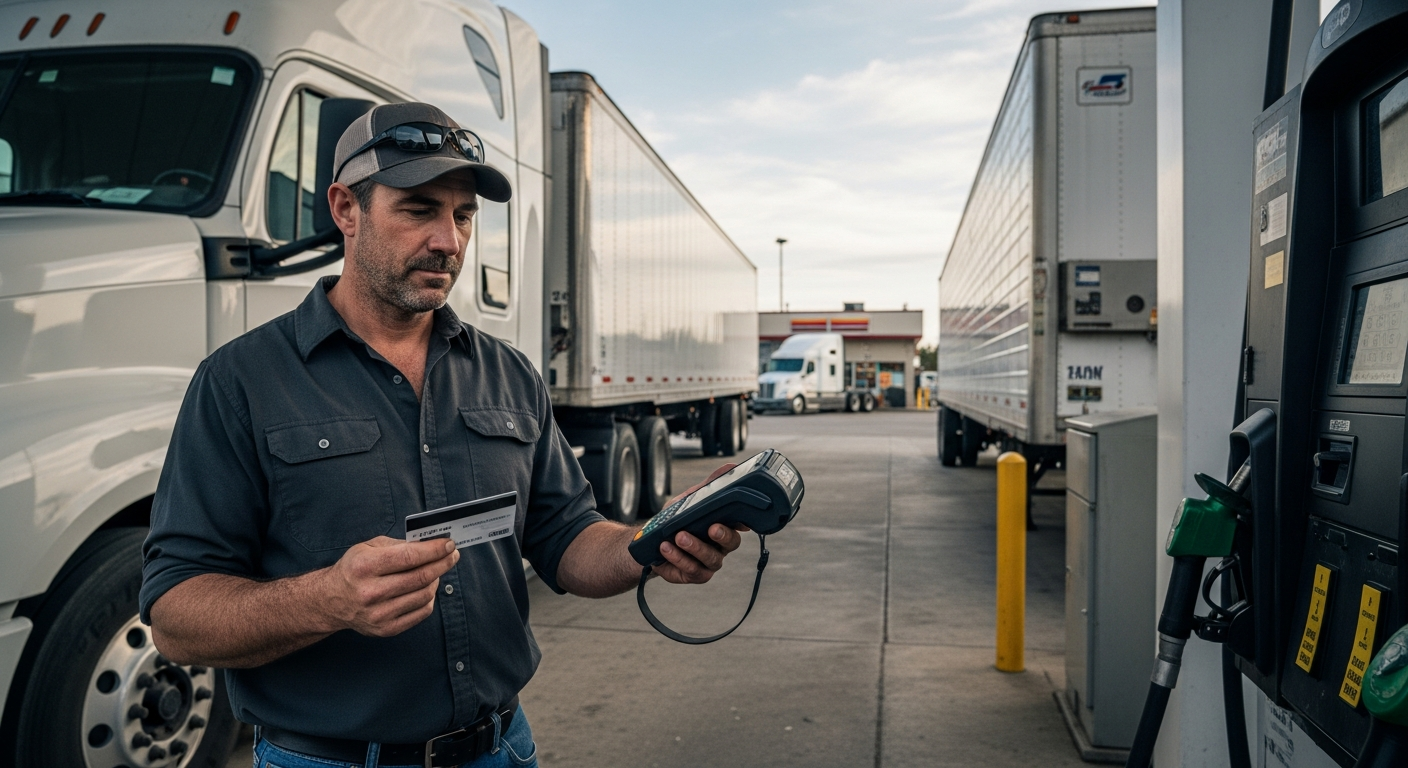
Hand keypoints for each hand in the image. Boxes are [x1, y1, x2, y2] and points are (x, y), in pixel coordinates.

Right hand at [318, 536, 459, 636]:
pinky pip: (421, 612)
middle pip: (420, 577)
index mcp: (365, 566)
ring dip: (436, 580)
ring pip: (424, 595)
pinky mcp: (386, 629)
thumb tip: (432, 544)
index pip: (410, 557)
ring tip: (436, 570)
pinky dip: (429, 598)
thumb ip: (399, 545)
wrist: (331, 601)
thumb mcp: (368, 547)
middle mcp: (371, 592)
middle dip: (443, 563)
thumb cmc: (354, 569)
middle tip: (452, 555)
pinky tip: (427, 588)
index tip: (449, 544)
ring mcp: (379, 614)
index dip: (434, 550)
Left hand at [652, 464, 746, 583]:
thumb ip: (710, 485)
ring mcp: (709, 563)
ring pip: (711, 558)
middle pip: (731, 544)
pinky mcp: (694, 574)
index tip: (737, 519)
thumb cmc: (675, 521)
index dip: (741, 523)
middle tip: (710, 528)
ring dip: (694, 547)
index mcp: (725, 527)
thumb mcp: (691, 499)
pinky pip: (691, 569)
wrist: (650, 543)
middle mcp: (721, 547)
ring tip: (678, 536)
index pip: (740, 525)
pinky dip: (677, 557)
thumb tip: (730, 466)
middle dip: (722, 535)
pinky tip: (666, 547)